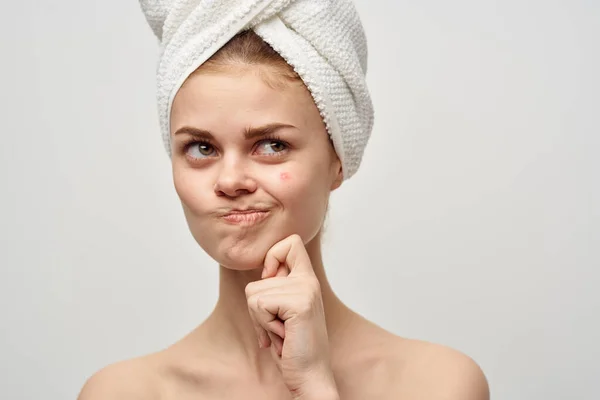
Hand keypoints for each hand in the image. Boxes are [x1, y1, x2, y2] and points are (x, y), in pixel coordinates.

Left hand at [245, 234, 338, 398]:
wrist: (310, 375)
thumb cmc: (293, 347)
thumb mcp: (283, 310)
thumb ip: (277, 287)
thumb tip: (260, 272)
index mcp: (307, 279)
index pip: (290, 242)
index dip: (272, 256)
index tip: (271, 282)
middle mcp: (309, 280)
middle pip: (258, 279)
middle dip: (258, 308)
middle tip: (279, 325)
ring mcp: (305, 290)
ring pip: (253, 294)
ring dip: (261, 320)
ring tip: (282, 332)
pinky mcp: (299, 303)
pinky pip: (258, 305)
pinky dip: (264, 325)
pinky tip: (283, 336)